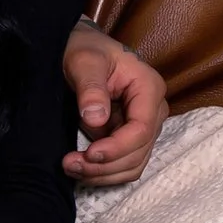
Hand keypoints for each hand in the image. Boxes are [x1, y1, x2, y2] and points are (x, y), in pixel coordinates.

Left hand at [61, 23, 165, 186]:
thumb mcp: (83, 61)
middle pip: (139, 152)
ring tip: (71, 168)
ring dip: (103, 173)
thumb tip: (96, 120)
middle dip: (106, 165)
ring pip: (133, 164)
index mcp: (149, 88)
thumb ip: (90, 87)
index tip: (89, 154)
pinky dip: (103, 172)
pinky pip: (123, 164)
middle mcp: (153, 110)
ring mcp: (144, 126)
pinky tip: (80, 168)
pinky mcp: (129, 138)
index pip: (142, 129)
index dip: (117, 147)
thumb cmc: (85, 49)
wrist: (81, 49)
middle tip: (70, 164)